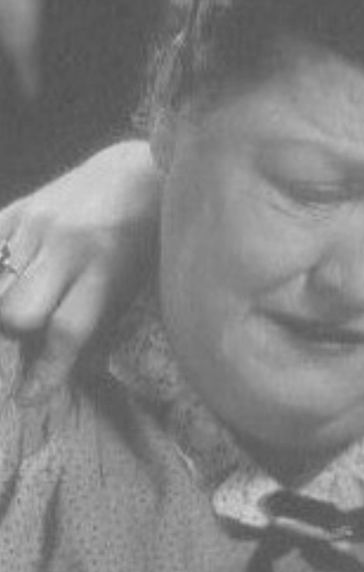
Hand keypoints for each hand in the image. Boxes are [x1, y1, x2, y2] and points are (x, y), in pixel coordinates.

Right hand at [0, 141, 160, 402]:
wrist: (136, 173)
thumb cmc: (142, 240)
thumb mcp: (131, 283)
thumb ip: (94, 324)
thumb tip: (52, 376)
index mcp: (105, 267)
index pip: (67, 329)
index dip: (46, 371)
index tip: (29, 398)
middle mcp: (67, 245)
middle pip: (17, 310)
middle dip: (15, 336)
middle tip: (24, 338)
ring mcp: (37, 223)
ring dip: (1, 306)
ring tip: (15, 309)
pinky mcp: (17, 208)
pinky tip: (5, 282)